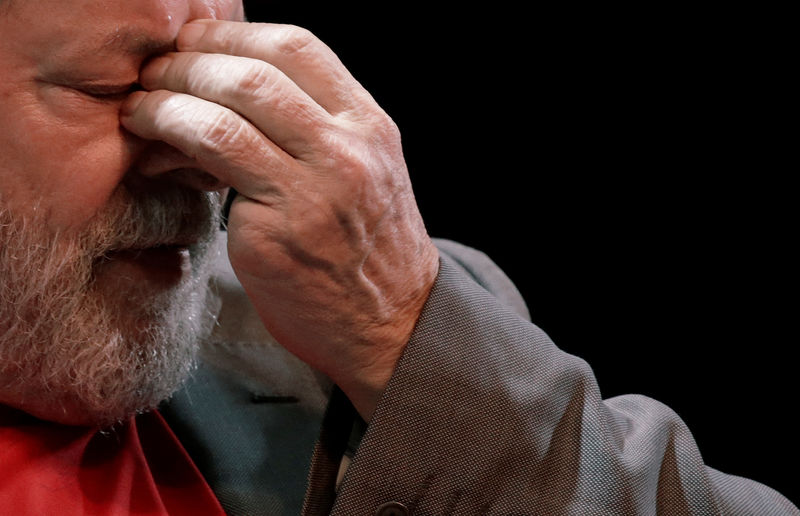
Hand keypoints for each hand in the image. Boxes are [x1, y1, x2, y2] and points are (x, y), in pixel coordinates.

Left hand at [120, 20, 438, 419]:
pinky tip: (153, 155)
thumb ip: (319, 124)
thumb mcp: (366, 169)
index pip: (296, 46)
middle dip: (188, 62)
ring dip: (167, 101)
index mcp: (370, 126)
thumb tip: (238, 83)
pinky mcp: (275, 236)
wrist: (391, 323)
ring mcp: (312, 195)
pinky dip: (170, 148)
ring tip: (141, 107)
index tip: (196, 40)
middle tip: (155, 70)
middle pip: (252, 74)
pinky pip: (213, 171)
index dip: (233, 33)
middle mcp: (347, 152)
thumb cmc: (368, 246)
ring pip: (224, 117)